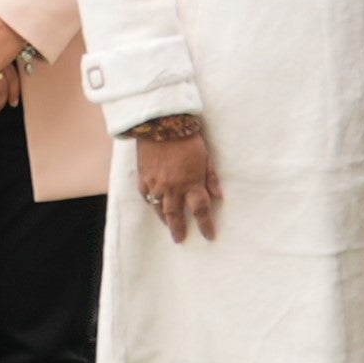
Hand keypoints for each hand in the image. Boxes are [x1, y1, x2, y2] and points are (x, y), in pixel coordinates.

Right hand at [130, 114, 223, 240]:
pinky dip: (151, 203)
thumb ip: (210, 178)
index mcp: (191, 183)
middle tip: (180, 239)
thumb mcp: (205, 157)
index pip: (201, 210)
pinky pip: (146, 196)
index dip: (205, 225)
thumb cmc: (187, 138)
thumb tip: (219, 196)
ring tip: (168, 225)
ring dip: (165, 219)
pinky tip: (154, 205)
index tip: (209, 236)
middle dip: (179, 229)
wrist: (161, 123)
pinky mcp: (143, 178)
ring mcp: (156, 184)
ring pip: (159, 209)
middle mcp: (173, 188)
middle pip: (176, 216)